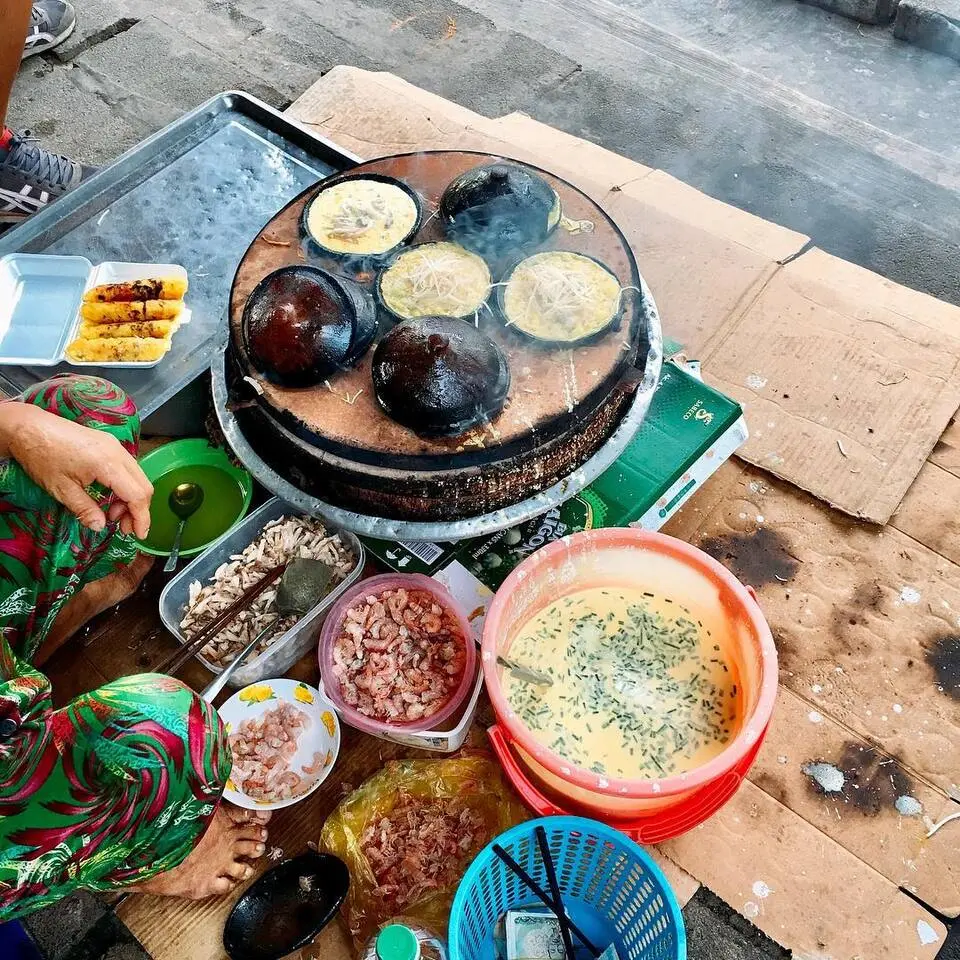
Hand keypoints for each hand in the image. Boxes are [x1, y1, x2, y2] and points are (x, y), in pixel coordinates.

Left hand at [0, 402, 152, 538]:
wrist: (29, 427)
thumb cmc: (42, 456)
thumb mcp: (61, 489)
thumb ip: (85, 509)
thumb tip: (100, 526)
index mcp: (107, 464)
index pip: (137, 494)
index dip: (141, 517)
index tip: (138, 535)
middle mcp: (117, 452)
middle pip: (143, 485)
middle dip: (138, 510)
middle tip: (123, 527)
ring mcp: (115, 446)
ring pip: (138, 477)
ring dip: (130, 498)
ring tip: (111, 513)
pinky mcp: (109, 444)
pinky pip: (127, 468)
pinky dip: (125, 486)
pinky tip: (109, 496)